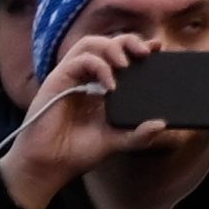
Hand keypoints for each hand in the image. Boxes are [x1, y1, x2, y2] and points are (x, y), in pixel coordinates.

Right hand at [8, 21, 149, 204]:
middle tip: (146, 51)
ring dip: (111, 47)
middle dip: (128, 41)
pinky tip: (110, 85)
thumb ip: (137, 135)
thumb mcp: (114, 142)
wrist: (47, 167)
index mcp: (100, 85)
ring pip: (90, 43)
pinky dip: (98, 66)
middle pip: (107, 42)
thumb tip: (161, 125)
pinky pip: (79, 61)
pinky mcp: (57, 80)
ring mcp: (70, 76)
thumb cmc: (76, 152)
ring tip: (126, 64)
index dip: (137, 46)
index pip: (120, 54)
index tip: (157, 48)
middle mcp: (85, 76)